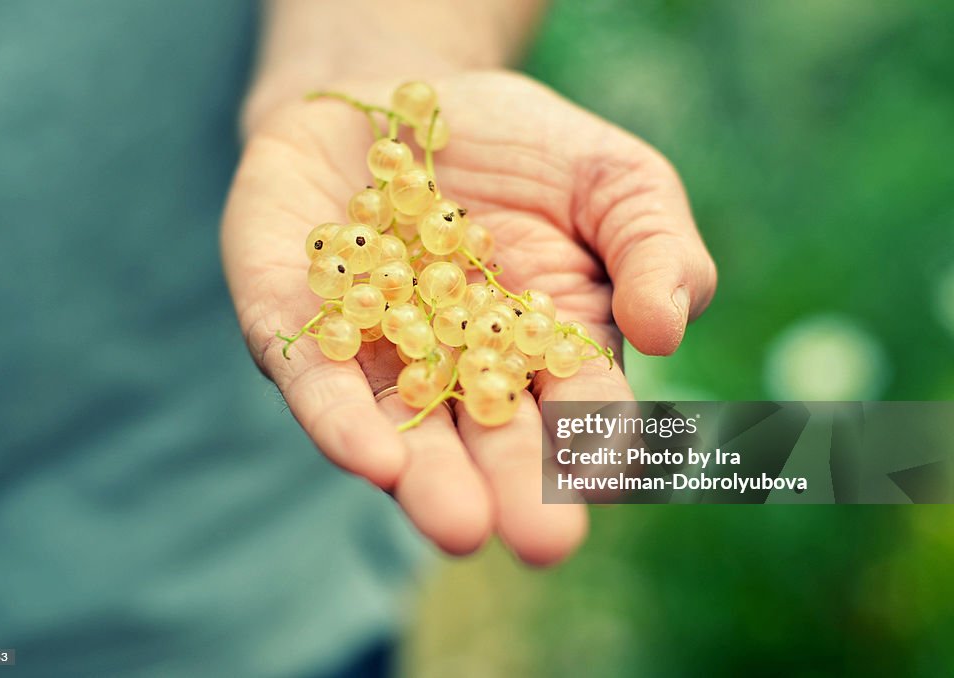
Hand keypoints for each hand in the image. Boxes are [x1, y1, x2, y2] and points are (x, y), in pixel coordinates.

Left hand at [221, 71, 715, 564]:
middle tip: (541, 541)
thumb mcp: (615, 179)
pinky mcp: (296, 324)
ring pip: (401, 429)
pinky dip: (340, 419)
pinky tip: (372, 459)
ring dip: (428, 480)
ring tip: (458, 527)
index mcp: (544, 345)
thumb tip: (667, 330)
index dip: (594, 439)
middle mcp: (459, 368)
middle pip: (487, 437)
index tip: (613, 476)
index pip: (575, 405)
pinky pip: (316, 379)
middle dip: (512, 488)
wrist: (397, 91)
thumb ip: (655, 248)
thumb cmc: (521, 146)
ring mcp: (377, 353)